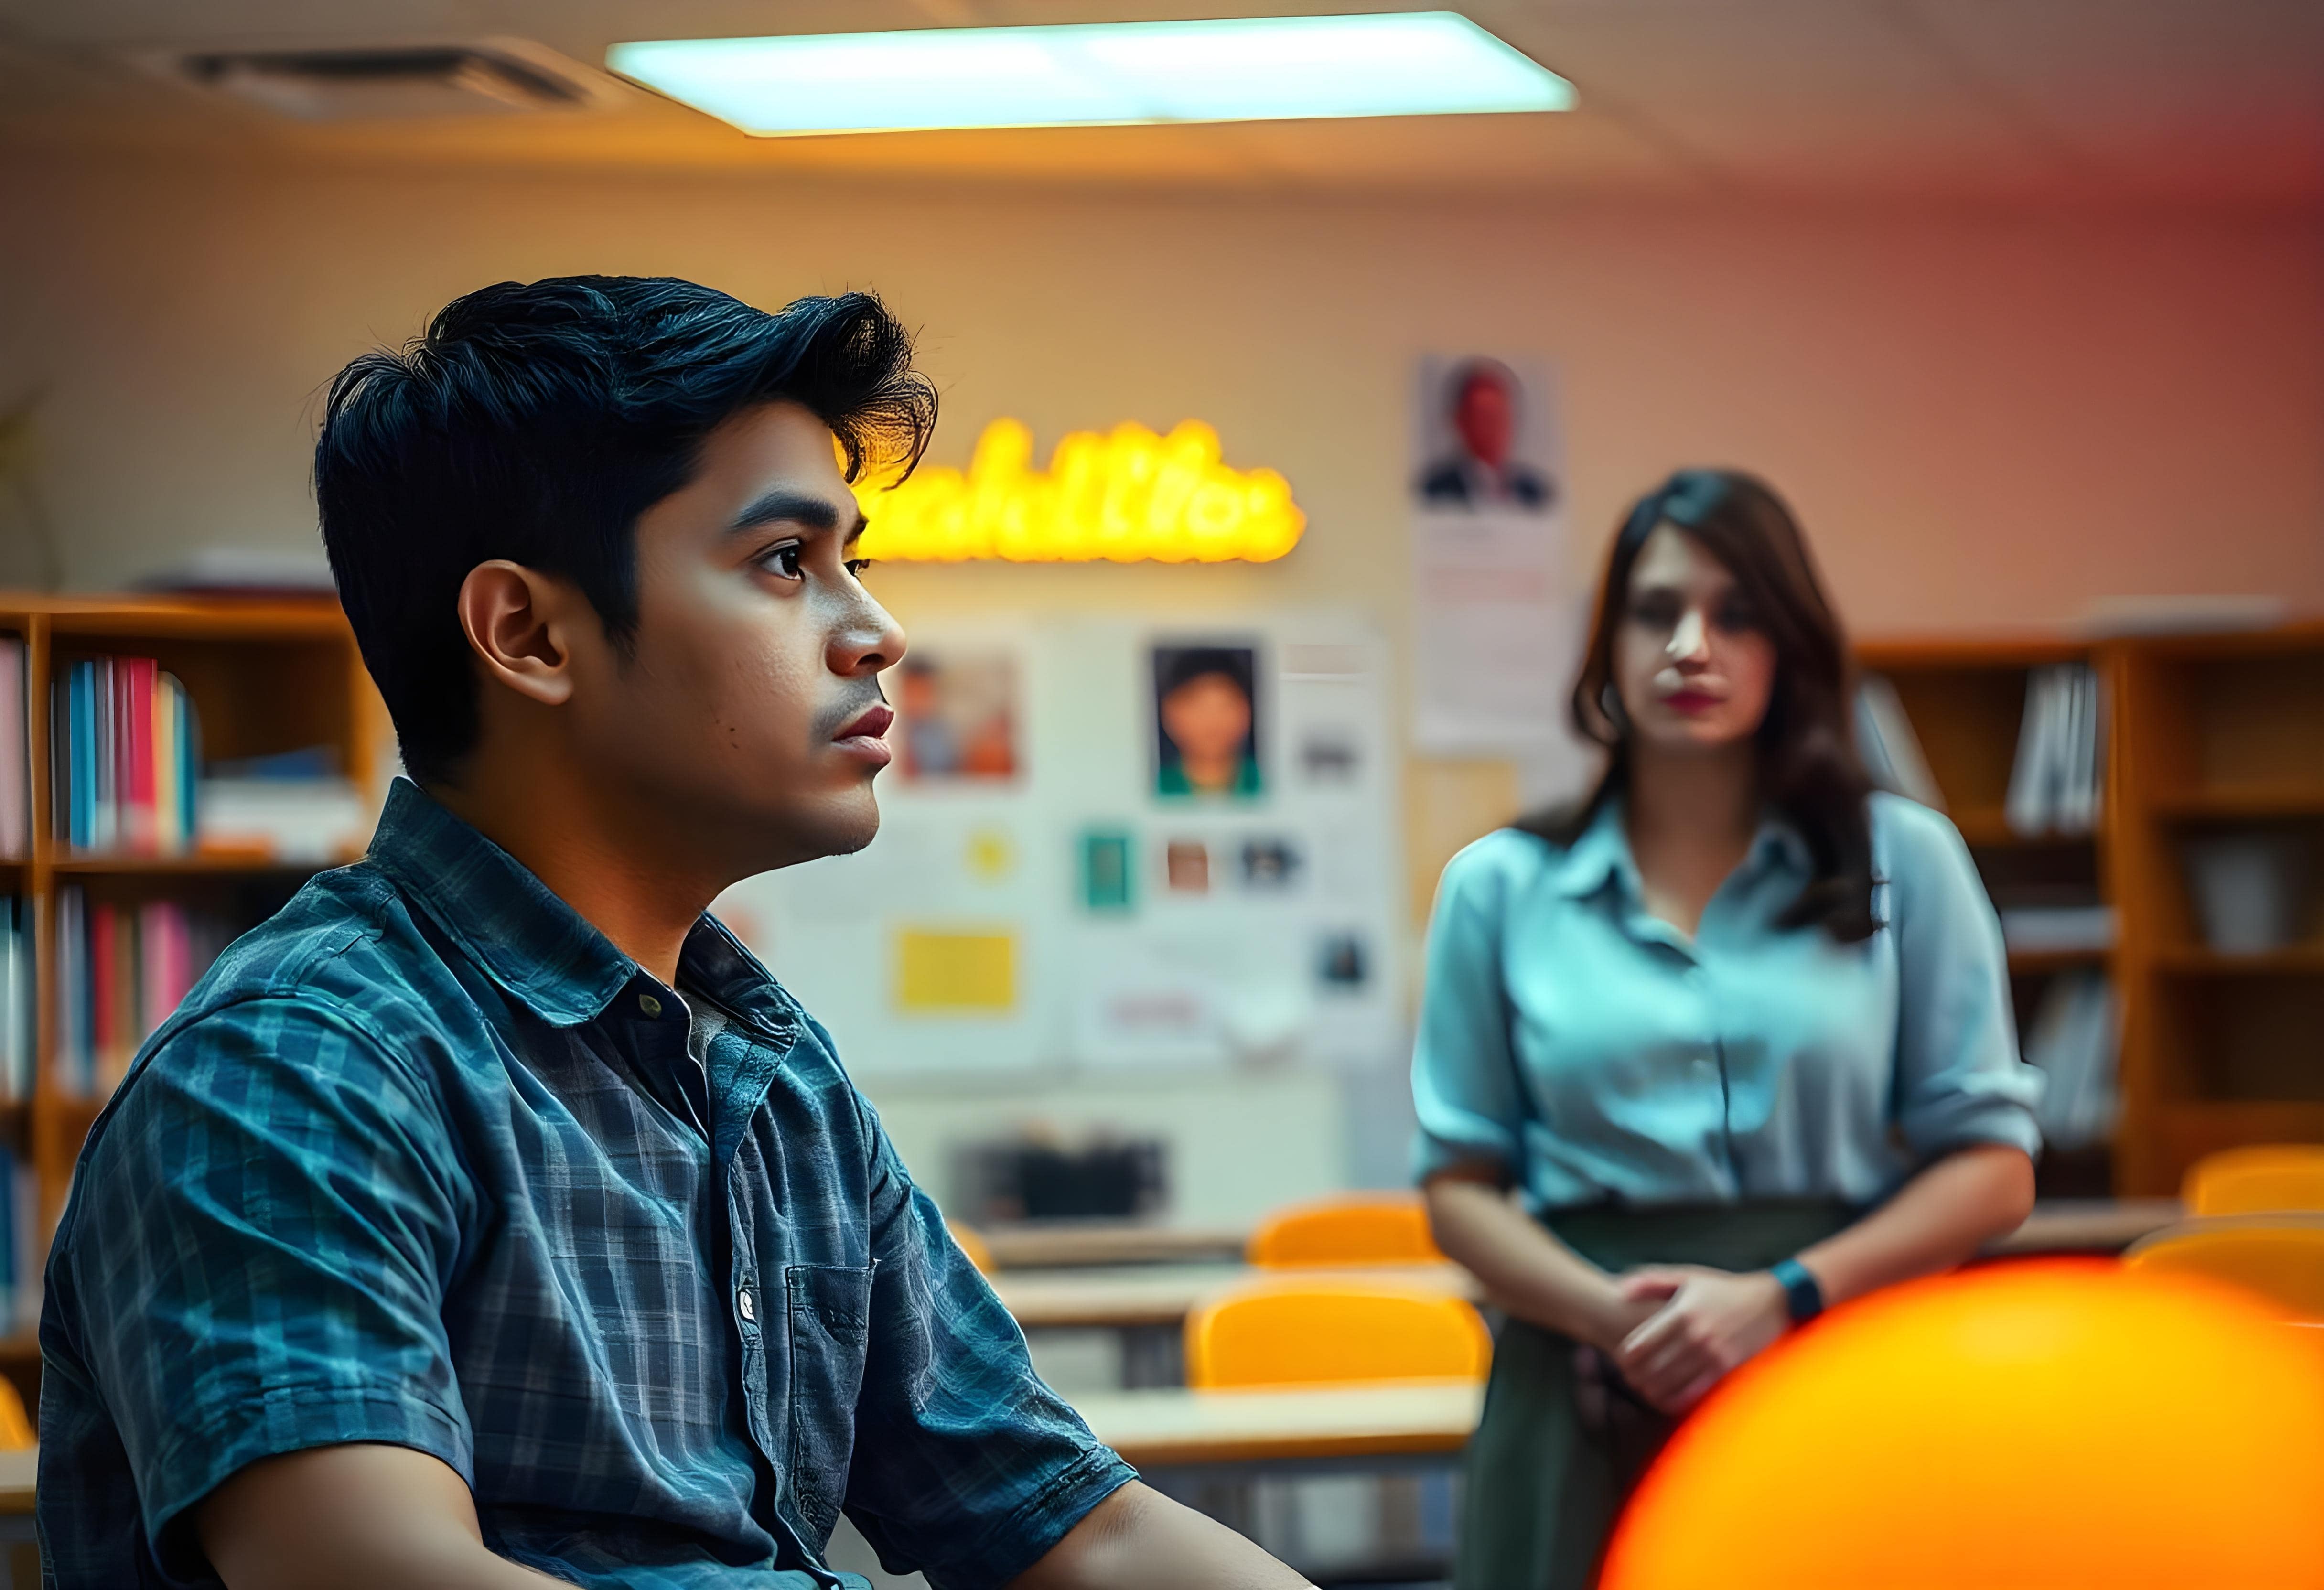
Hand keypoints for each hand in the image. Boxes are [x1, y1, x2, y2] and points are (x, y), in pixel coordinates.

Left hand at [1611, 1265, 1789, 1414]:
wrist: (1770, 1302)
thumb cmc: (1722, 1289)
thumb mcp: (1687, 1277)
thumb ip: (1650, 1282)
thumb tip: (1619, 1291)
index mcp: (1681, 1312)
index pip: (1640, 1345)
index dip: (1625, 1359)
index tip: (1621, 1361)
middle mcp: (1695, 1335)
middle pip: (1651, 1369)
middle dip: (1635, 1378)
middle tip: (1630, 1379)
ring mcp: (1713, 1355)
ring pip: (1670, 1385)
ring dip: (1652, 1391)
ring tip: (1645, 1389)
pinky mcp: (1727, 1369)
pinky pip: (1694, 1394)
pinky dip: (1676, 1400)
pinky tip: (1668, 1399)